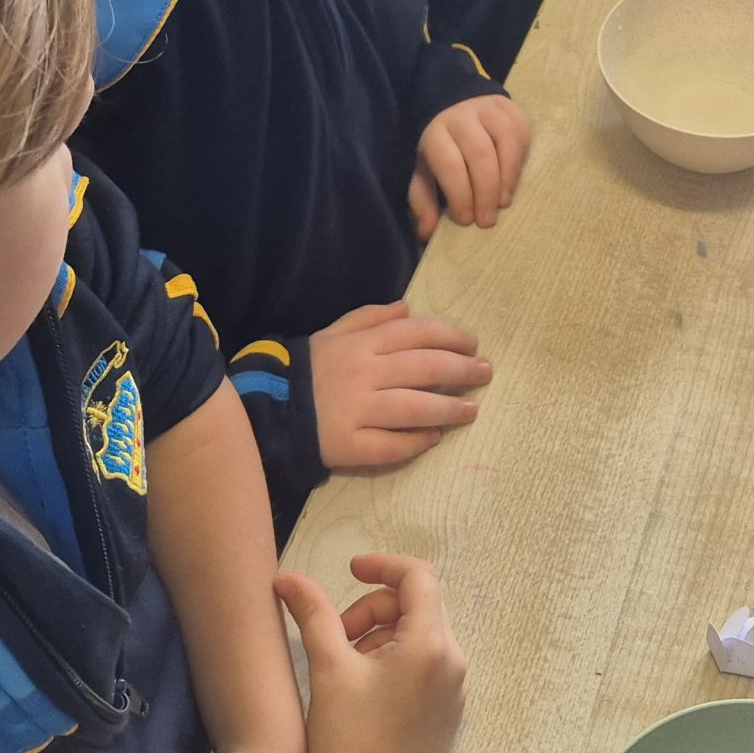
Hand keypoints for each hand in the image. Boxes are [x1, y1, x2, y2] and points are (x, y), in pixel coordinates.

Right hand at [275, 556, 466, 752]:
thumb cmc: (341, 740)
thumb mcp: (327, 666)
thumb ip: (312, 612)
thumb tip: (287, 578)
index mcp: (431, 647)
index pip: (418, 578)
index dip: (382, 566)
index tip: (351, 570)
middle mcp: (454, 666)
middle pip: (419, 607)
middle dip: (375, 609)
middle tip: (339, 632)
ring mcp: (455, 694)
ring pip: (422, 637)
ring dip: (384, 636)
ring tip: (348, 665)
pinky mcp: (448, 717)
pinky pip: (429, 669)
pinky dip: (398, 662)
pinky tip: (365, 689)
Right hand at [310, 302, 491, 469]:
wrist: (267, 408)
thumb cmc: (306, 369)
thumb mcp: (333, 333)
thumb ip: (369, 318)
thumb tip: (407, 307)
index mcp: (361, 344)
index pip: (416, 334)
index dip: (450, 337)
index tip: (473, 345)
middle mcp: (363, 373)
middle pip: (423, 368)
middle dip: (462, 370)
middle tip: (486, 373)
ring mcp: (357, 410)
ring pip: (414, 408)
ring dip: (449, 409)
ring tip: (473, 410)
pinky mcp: (349, 445)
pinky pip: (390, 445)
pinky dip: (416, 441)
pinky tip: (435, 438)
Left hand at [414, 94, 530, 229]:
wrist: (459, 105)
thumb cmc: (443, 148)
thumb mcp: (426, 171)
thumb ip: (424, 200)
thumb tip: (427, 232)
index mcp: (436, 133)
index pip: (449, 163)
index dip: (459, 194)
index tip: (466, 219)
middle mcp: (462, 117)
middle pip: (480, 154)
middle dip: (485, 192)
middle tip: (487, 220)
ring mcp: (490, 110)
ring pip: (505, 142)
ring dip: (506, 179)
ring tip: (503, 203)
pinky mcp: (512, 110)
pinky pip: (521, 136)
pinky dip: (519, 164)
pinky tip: (512, 183)